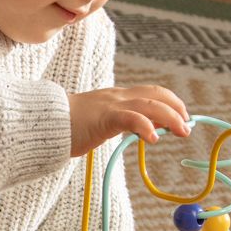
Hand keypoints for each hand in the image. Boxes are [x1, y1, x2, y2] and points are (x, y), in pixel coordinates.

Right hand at [68, 85, 189, 156]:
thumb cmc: (65, 126)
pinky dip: (146, 126)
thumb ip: (117, 123)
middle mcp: (117, 97)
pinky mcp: (104, 118)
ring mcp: (111, 105)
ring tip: (182, 131)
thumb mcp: (96, 122)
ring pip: (150, 104)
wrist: (43, 123)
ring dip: (171, 117)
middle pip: (155, 95)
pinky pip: (131, 118)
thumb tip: (139, 131)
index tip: (181, 117)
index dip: (170, 102)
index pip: (150, 92)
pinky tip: (154, 138)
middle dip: (176, 108)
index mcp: (115, 97)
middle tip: (187, 125)